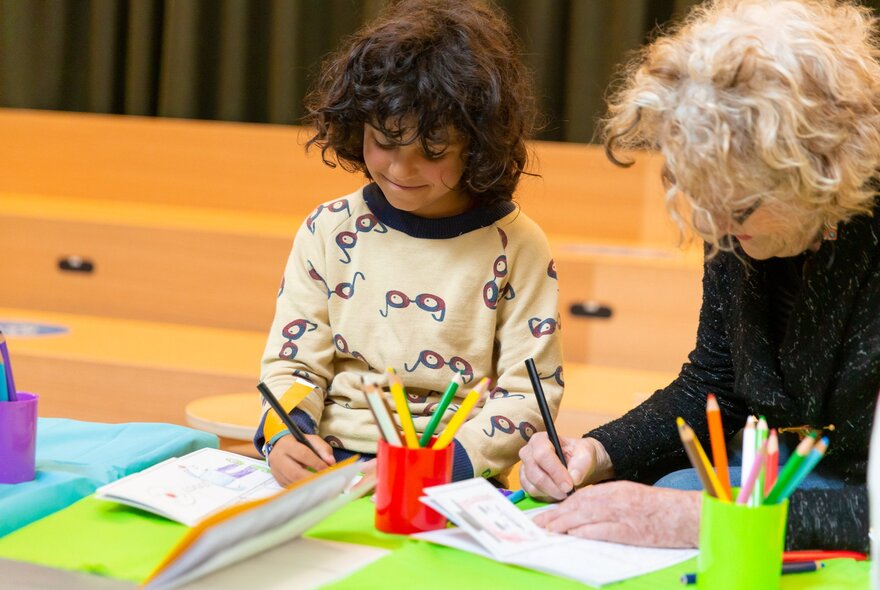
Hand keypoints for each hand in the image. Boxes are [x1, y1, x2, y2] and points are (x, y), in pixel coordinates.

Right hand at [268, 434, 335, 485]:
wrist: (281, 447)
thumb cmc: (298, 443)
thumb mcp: (311, 440)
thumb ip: (323, 448)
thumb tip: (331, 462)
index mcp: (287, 445)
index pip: (303, 454)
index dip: (316, 462)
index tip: (327, 468)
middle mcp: (278, 458)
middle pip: (295, 472)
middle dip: (312, 478)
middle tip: (324, 480)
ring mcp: (276, 470)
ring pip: (292, 482)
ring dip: (308, 484)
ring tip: (319, 484)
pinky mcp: (278, 480)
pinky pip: (291, 487)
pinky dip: (302, 488)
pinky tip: (311, 486)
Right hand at [518, 434, 612, 500]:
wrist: (577, 464)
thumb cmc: (579, 454)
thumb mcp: (586, 454)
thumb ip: (581, 463)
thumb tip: (573, 478)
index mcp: (540, 439)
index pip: (542, 455)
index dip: (555, 471)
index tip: (569, 484)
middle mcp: (528, 452)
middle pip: (534, 472)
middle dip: (553, 486)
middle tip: (569, 492)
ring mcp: (525, 467)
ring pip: (532, 485)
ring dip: (551, 492)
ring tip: (566, 492)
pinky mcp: (525, 481)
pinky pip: (532, 493)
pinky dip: (546, 496)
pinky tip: (558, 493)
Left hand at [534, 481, 700, 547]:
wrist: (684, 515)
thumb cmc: (657, 508)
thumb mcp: (629, 496)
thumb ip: (607, 501)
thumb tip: (583, 511)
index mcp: (613, 490)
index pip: (580, 497)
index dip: (560, 507)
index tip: (546, 515)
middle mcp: (614, 499)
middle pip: (577, 507)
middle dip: (555, 516)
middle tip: (538, 525)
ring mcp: (621, 514)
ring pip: (585, 517)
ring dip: (563, 525)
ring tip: (547, 531)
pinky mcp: (629, 531)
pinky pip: (602, 530)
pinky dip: (585, 532)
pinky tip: (572, 536)